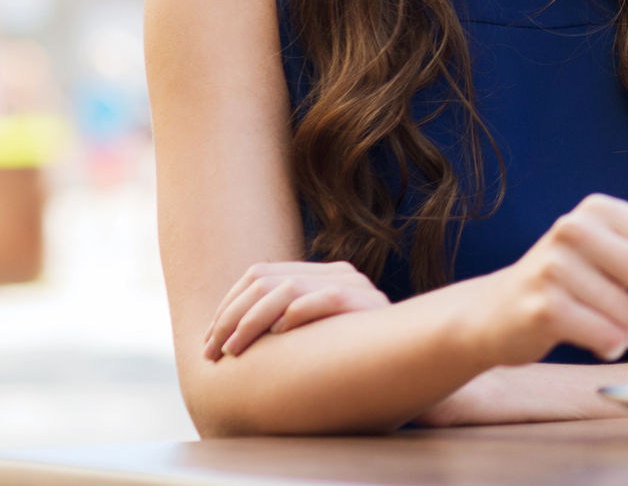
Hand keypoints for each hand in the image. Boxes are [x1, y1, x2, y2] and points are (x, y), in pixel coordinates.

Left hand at [203, 260, 389, 359]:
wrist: (411, 363)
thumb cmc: (352, 361)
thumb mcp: (312, 338)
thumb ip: (285, 326)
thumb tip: (228, 337)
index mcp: (321, 275)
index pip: (258, 273)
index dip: (227, 305)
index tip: (208, 340)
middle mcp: (337, 273)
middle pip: (264, 280)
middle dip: (229, 318)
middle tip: (211, 351)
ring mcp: (354, 285)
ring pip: (286, 289)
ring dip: (250, 322)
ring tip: (233, 351)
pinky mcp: (368, 304)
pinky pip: (325, 299)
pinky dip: (296, 316)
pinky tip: (277, 337)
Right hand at [468, 193, 627, 366]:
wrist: (498, 310)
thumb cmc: (567, 276)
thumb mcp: (607, 240)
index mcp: (598, 209)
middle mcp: (574, 230)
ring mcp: (554, 269)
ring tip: (623, 328)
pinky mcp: (544, 310)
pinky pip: (609, 337)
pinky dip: (615, 346)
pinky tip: (603, 341)